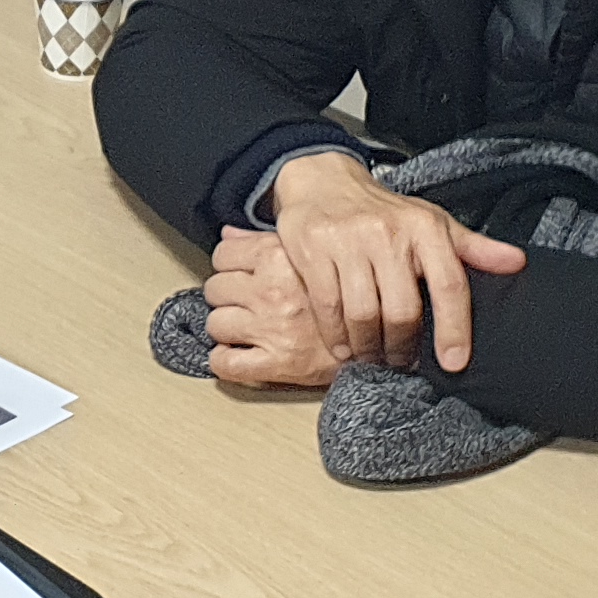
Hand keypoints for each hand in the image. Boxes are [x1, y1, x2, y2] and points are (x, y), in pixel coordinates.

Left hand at [201, 230, 338, 387]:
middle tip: (244, 304)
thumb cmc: (349, 293)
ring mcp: (272, 327)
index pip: (223, 255)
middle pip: (215, 289)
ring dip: (226, 328)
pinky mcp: (277, 363)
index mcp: (280, 257)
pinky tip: (238, 355)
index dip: (228, 266)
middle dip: (226, 297)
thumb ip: (265, 242)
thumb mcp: (311, 253)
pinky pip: (226, 363)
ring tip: (245, 329)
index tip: (239, 276)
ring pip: (216, 324)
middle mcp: (273, 290)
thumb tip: (229, 234)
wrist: (382, 337)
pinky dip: (225, 361)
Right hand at [263, 154, 525, 371]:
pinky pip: (327, 308)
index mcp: (425, 228)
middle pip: (402, 311)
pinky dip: (336, 336)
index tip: (454, 362)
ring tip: (373, 356)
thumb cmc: (385, 212)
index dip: (454, 329)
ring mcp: (347, 242)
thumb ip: (474, 249)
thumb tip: (518, 264)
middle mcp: (387, 233)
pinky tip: (344, 345)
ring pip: (363, 315)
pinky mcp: (313, 252)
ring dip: (369, 347)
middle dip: (402, 347)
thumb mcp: (433, 223)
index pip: (449, 285)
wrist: (323, 181)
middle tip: (401, 361)